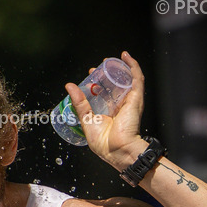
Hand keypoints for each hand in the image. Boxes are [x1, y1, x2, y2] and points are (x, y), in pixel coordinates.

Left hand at [64, 51, 147, 170]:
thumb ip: (79, 103)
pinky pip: (137, 78)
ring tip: (110, 59)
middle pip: (115, 85)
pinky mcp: (136, 98)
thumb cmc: (104, 143)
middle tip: (97, 67)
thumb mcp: (86, 119)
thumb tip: (69, 86)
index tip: (89, 77)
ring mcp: (129, 101)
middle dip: (106, 74)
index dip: (97, 83)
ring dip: (120, 67)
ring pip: (126, 79)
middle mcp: (120, 106)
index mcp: (109, 113)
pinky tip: (126, 56)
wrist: (117, 150)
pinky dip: (133, 66)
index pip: (104, 94)